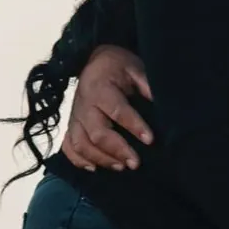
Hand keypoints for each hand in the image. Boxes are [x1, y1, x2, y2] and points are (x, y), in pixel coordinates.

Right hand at [60, 44, 153, 171]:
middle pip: (97, 132)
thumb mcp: (134, 67)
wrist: (93, 60)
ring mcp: (75, 117)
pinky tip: (94, 168)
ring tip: (121, 167)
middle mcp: (84, 105)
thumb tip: (159, 101)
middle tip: (135, 163)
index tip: (150, 139)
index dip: (133, 125)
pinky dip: (78, 160)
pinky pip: (68, 146)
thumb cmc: (117, 66)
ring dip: (100, 158)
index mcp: (100, 88)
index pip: (117, 110)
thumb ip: (145, 83)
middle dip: (117, 150)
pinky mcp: (71, 125)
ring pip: (81, 143)